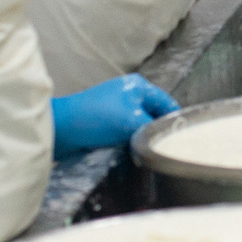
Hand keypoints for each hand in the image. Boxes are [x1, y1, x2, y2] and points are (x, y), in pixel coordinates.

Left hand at [52, 73, 177, 158]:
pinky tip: (132, 155)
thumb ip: (154, 128)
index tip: (182, 140)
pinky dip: (130, 143)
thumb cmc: (96, 119)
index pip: (167, 103)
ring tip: (147, 154)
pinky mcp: (106, 124)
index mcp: (138, 86)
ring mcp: (116, 109)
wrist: (60, 129)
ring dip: (142, 140)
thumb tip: (164, 137)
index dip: (175, 120)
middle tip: (163, 149)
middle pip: (154, 115)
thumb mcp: (132, 121)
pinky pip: (126, 134)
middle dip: (157, 132)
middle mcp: (129, 94)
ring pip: (140, 127)